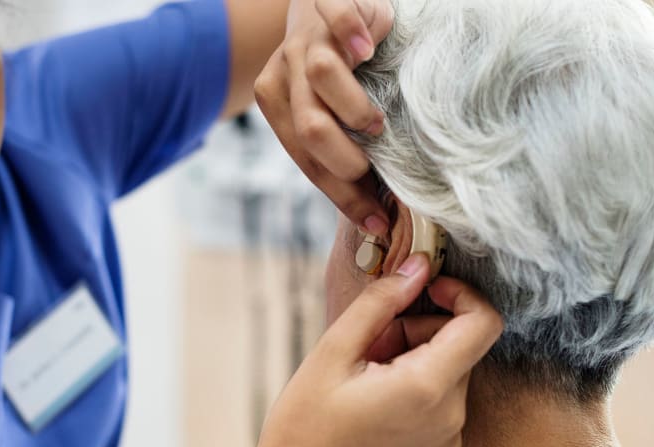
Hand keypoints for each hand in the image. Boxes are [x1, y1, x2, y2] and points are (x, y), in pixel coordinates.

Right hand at [226, 254, 503, 446]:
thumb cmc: (303, 430)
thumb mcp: (331, 353)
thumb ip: (380, 303)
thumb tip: (417, 265)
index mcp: (427, 388)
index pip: (483, 323)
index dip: (461, 294)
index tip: (426, 289)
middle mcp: (451, 421)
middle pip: (459, 350)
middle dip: (419, 333)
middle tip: (369, 345)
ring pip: (448, 379)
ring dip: (415, 365)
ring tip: (364, 382)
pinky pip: (442, 412)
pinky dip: (416, 397)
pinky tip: (374, 409)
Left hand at [255, 0, 394, 235]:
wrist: (323, 3)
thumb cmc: (337, 67)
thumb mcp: (327, 108)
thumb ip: (336, 146)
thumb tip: (373, 213)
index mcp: (276, 102)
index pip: (305, 158)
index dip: (341, 194)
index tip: (376, 219)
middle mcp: (284, 69)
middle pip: (309, 126)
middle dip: (344, 160)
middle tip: (371, 168)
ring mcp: (304, 34)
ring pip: (320, 75)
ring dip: (353, 108)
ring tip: (376, 123)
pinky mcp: (326, 1)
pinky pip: (336, 15)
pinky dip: (351, 33)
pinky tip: (369, 50)